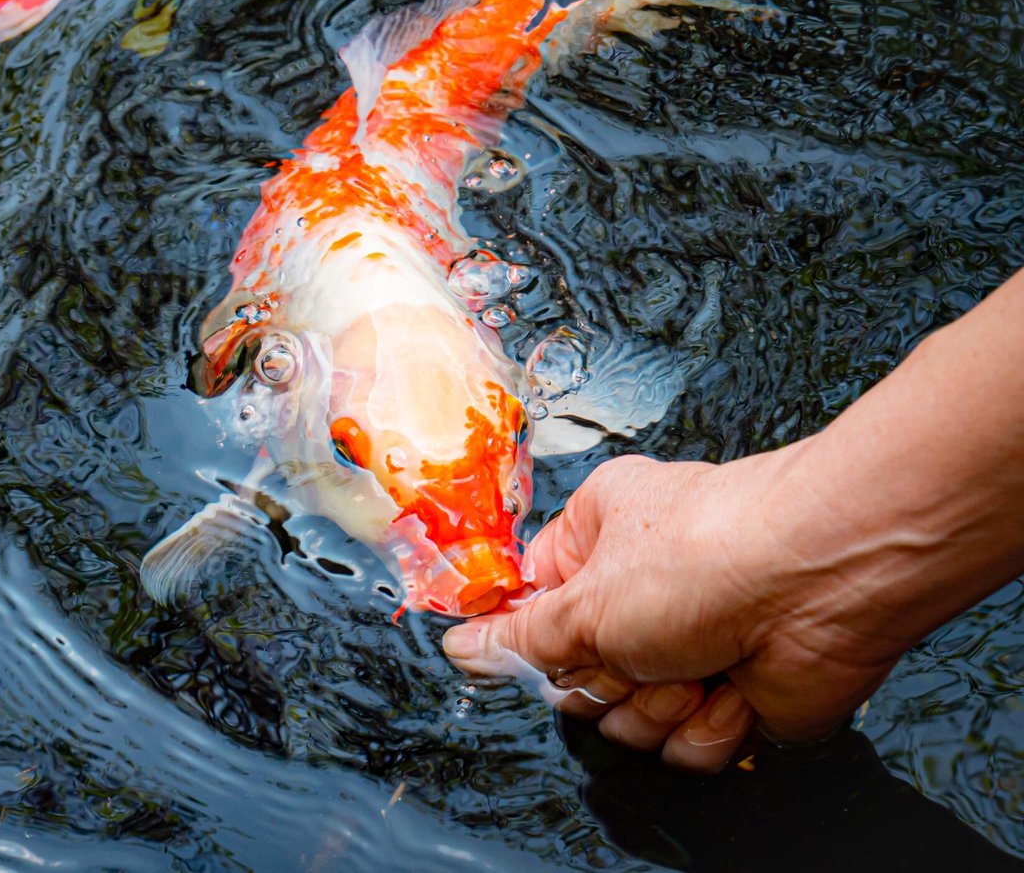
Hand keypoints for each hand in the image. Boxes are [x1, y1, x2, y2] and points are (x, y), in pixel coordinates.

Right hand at [442, 448, 908, 772]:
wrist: (823, 583)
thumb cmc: (707, 555)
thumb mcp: (585, 600)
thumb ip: (519, 638)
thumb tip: (461, 645)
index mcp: (598, 539)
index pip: (533, 603)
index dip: (535, 636)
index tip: (544, 647)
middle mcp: (642, 590)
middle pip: (578, 677)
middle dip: (605, 681)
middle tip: (633, 650)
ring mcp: (690, 644)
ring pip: (630, 720)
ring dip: (658, 705)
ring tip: (696, 661)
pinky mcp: (732, 693)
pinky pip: (685, 745)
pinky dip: (707, 725)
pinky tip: (732, 686)